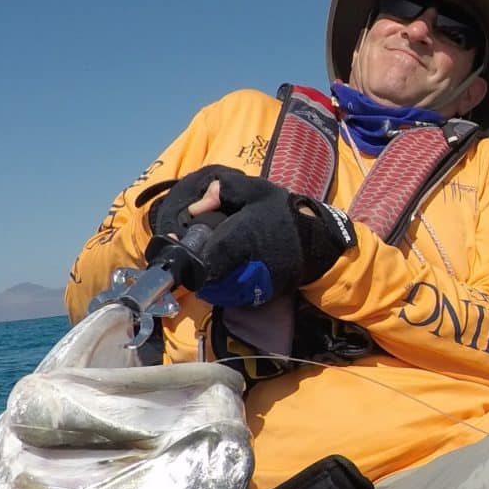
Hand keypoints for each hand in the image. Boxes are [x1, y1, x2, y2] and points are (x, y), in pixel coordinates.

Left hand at [155, 165, 355, 305]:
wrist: (314, 243)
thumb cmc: (282, 213)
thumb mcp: (255, 190)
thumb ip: (222, 190)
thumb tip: (194, 207)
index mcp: (240, 239)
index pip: (204, 257)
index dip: (185, 253)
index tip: (174, 242)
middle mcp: (243, 267)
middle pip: (203, 276)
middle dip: (192, 265)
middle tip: (190, 250)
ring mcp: (249, 286)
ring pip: (212, 289)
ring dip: (204, 276)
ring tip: (209, 257)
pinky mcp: (254, 298)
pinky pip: (226, 294)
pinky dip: (219, 284)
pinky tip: (224, 268)